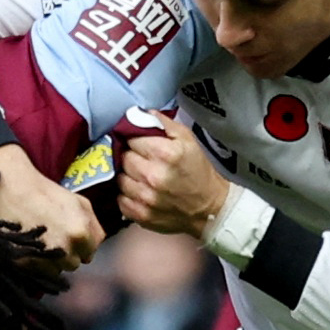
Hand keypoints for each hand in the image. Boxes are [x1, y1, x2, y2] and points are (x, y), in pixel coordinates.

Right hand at [0, 144, 104, 270]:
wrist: (8, 190)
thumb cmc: (43, 191)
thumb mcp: (79, 202)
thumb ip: (94, 226)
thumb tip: (95, 244)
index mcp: (81, 233)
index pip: (91, 251)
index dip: (83, 242)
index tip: (72, 234)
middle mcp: (66, 251)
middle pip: (75, 262)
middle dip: (69, 252)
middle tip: (54, 235)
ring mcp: (46, 261)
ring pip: (58, 270)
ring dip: (54, 260)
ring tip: (42, 240)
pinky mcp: (26, 266)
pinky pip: (40, 273)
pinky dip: (38, 263)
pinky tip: (32, 246)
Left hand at [117, 112, 229, 237]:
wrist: (210, 207)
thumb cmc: (198, 170)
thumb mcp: (187, 139)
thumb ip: (163, 123)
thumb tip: (139, 114)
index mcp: (165, 153)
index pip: (131, 138)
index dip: (134, 138)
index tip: (139, 143)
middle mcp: (153, 176)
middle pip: (123, 158)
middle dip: (130, 156)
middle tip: (140, 159)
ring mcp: (146, 198)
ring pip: (119, 179)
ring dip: (127, 176)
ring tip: (140, 176)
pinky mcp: (141, 215)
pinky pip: (120, 200)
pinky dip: (126, 195)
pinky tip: (138, 191)